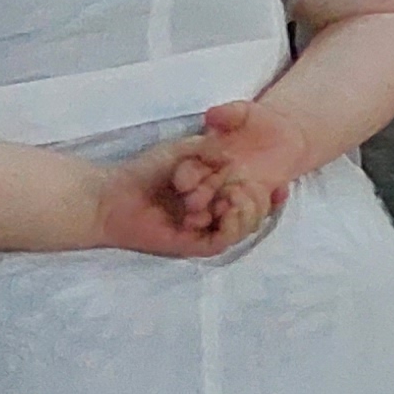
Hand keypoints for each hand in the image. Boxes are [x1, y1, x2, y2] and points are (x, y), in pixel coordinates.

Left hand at [97, 102, 308, 257]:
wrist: (113, 195)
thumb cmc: (145, 171)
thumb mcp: (186, 150)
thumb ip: (213, 148)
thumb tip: (238, 149)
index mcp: (213, 193)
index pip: (250, 194)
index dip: (268, 189)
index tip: (280, 179)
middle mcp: (213, 214)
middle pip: (253, 212)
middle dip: (259, 198)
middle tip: (256, 185)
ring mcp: (204, 230)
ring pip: (242, 228)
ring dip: (247, 211)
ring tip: (236, 195)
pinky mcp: (193, 245)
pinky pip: (223, 241)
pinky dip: (231, 226)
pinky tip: (226, 207)